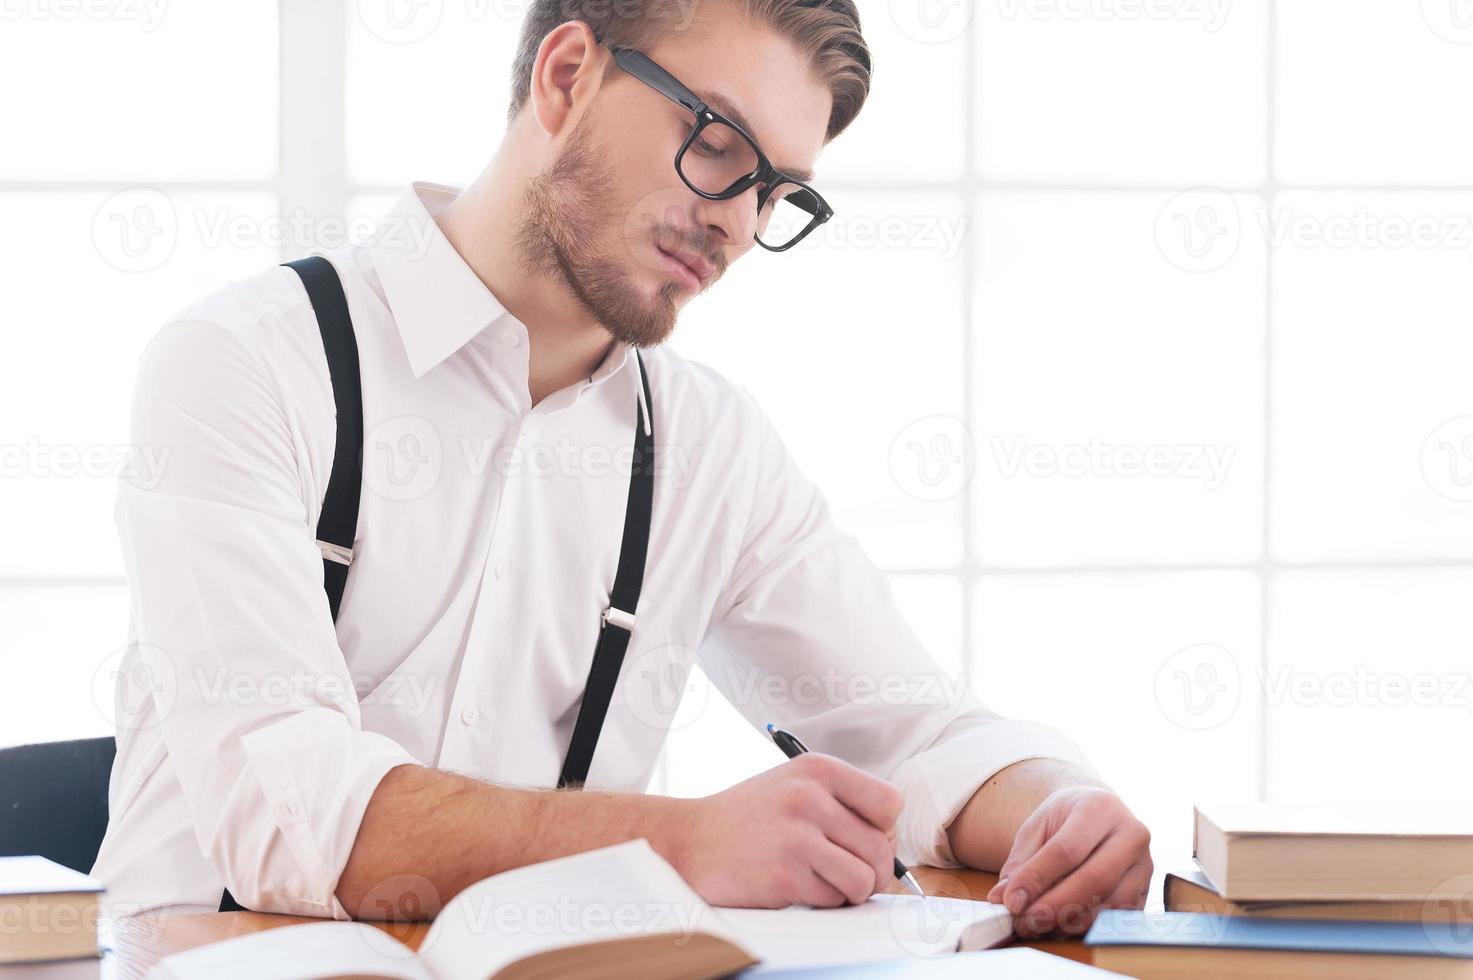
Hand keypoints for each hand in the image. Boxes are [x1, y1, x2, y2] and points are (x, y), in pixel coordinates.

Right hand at [671, 753, 902, 907]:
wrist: (690, 840)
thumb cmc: (749, 817)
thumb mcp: (795, 785)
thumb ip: (842, 801)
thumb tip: (890, 840)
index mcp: (818, 769)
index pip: (890, 803)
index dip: (884, 828)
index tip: (863, 838)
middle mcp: (810, 797)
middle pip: (882, 847)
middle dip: (873, 869)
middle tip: (851, 873)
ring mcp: (797, 836)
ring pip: (865, 878)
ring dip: (852, 890)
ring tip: (828, 881)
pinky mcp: (785, 875)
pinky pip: (834, 899)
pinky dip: (824, 900)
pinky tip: (800, 886)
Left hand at [984, 786, 1150, 936]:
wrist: (1099, 812)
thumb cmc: (1066, 819)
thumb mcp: (1037, 826)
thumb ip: (1020, 861)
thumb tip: (1003, 898)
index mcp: (1099, 808)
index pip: (1067, 849)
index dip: (1038, 878)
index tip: (1011, 900)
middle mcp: (1130, 834)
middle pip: (1095, 878)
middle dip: (1056, 906)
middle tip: (1025, 922)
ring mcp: (1144, 864)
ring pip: (1111, 903)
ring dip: (1071, 922)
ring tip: (1037, 926)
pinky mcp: (1146, 890)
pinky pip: (1119, 917)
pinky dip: (1088, 927)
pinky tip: (1061, 928)